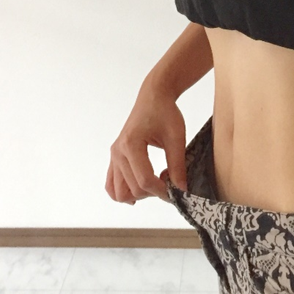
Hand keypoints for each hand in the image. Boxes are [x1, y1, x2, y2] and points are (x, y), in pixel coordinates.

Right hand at [105, 81, 188, 205]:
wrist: (153, 97)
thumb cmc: (165, 112)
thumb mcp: (176, 137)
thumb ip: (178, 165)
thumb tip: (181, 190)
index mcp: (131, 144)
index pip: (144, 180)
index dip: (162, 191)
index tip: (176, 192)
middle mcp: (118, 152)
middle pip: (132, 189)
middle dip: (153, 193)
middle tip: (170, 182)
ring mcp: (114, 155)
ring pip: (118, 192)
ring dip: (139, 195)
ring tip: (156, 182)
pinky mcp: (115, 157)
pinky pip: (112, 184)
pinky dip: (125, 191)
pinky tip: (142, 188)